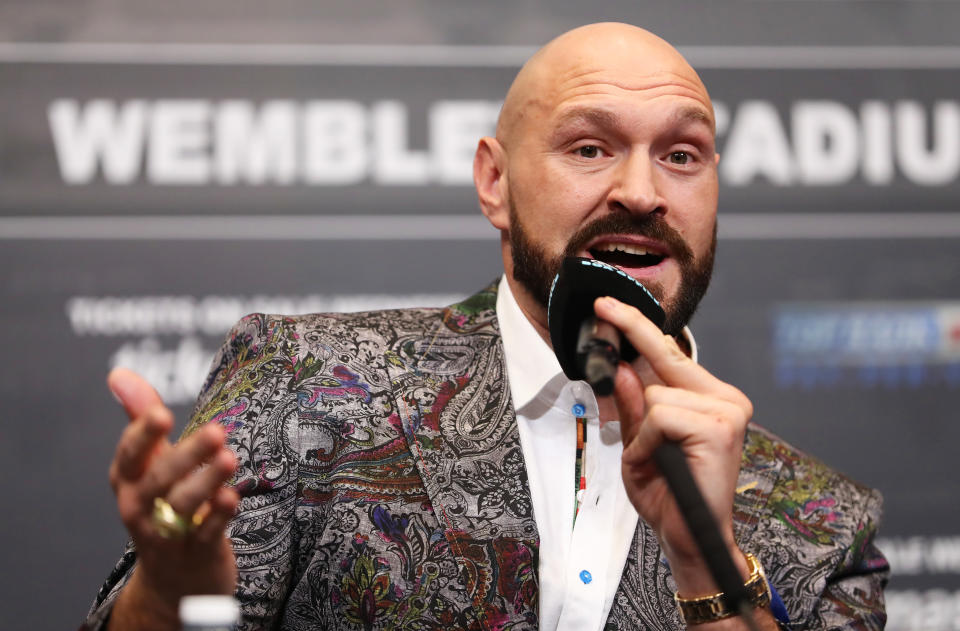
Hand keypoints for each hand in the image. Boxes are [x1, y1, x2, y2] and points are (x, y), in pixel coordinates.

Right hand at [106, 368, 238, 629]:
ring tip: (228, 458)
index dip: (142, 435)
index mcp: (128, 482)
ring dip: (207, 481)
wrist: (174, 579)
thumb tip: (119, 373)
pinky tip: (232, 496)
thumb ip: (140, 419)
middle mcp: (142, 508)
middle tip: (216, 431)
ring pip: (185, 506)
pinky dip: (218, 515)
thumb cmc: (162, 505)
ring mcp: (168, 533)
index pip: (129, 456)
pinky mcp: (197, 552)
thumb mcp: (150, 464)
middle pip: (159, 481)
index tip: (161, 413)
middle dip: (186, 456)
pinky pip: (207, 533)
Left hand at [593, 297, 753, 596]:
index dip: (638, 327)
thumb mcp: (638, 445)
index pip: (671, 354)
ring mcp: (727, 410)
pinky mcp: (719, 427)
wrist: (689, 538)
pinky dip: (648, 440)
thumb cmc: (668, 496)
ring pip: (655, 392)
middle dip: (631, 334)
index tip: (609, 306)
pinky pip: (659, 415)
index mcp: (710, 399)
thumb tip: (622, 368)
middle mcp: (725, 399)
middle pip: (664, 358)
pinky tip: (662, 460)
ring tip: (654, 458)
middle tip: (602, 307)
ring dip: (642, 429)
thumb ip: (632, 407)